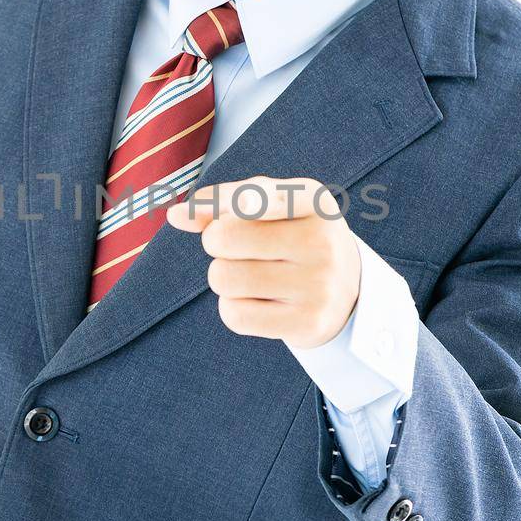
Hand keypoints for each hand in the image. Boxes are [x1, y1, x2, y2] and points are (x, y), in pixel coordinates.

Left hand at [165, 175, 361, 348]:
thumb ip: (223, 202)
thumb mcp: (270, 208)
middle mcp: (322, 242)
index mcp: (314, 202)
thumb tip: (175, 215)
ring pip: (223, 278)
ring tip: (252, 275)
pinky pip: (234, 315)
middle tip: (239, 249)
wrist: (345, 289)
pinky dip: (233, 308)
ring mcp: (319, 286)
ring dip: (223, 277)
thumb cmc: (292, 237)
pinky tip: (259, 301)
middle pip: (222, 239)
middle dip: (216, 243)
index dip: (241, 203)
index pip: (264, 197)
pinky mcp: (308, 323)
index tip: (238, 209)